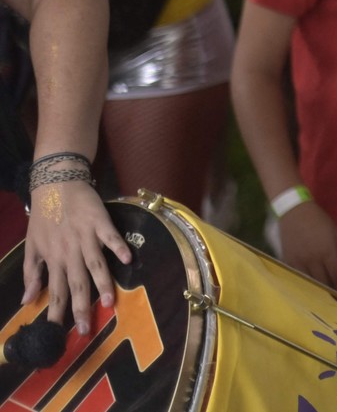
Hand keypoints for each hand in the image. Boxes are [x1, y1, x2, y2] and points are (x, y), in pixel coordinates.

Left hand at [22, 181, 128, 334]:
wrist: (56, 185)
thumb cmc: (44, 217)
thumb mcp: (31, 246)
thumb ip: (31, 273)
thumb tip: (26, 301)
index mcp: (53, 259)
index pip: (54, 291)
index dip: (56, 313)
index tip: (57, 334)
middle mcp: (69, 252)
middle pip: (75, 283)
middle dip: (80, 308)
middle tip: (85, 330)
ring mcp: (85, 237)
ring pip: (94, 264)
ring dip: (101, 284)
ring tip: (108, 303)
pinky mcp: (100, 222)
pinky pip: (110, 236)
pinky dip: (118, 247)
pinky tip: (128, 259)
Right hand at [278, 202, 336, 295]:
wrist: (294, 211)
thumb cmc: (320, 221)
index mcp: (328, 252)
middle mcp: (313, 260)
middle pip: (325, 284)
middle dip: (334, 299)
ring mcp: (298, 262)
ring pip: (309, 285)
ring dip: (318, 297)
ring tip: (326, 310)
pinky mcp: (287, 262)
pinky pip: (295, 279)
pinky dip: (302, 289)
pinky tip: (307, 298)